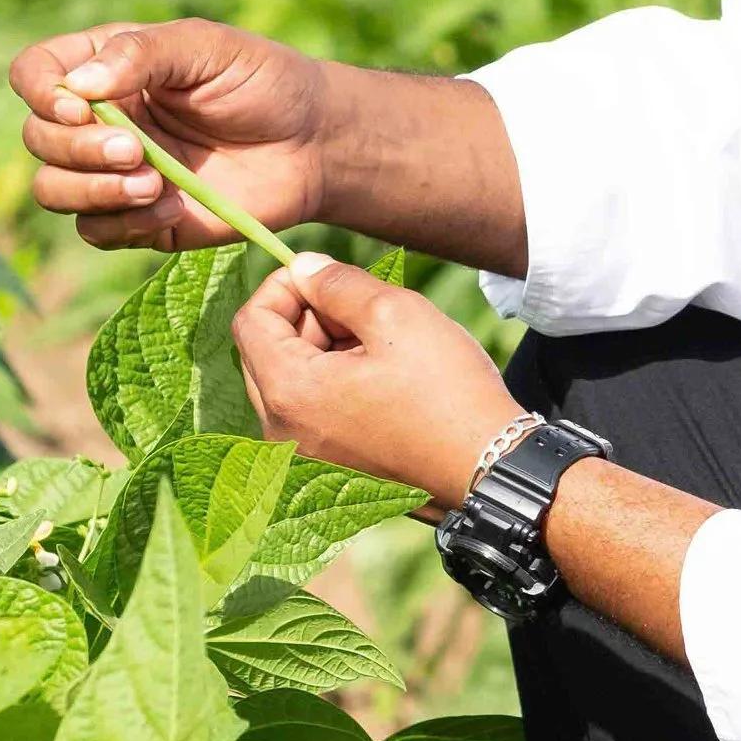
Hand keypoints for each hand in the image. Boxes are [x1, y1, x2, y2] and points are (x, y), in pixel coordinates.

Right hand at [13, 17, 326, 252]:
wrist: (313, 144)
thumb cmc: (262, 82)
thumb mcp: (207, 48)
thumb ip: (143, 55)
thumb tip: (79, 85)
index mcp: (106, 67)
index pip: (35, 72)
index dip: (40, 92)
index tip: (77, 107)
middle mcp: (99, 120)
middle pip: (38, 139)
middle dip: (77, 150)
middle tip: (136, 150)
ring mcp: (114, 172)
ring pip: (54, 190)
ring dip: (92, 190)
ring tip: (152, 184)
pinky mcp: (138, 219)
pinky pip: (96, 232)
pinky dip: (123, 224)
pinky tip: (170, 208)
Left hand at [233, 257, 520, 511]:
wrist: (489, 471)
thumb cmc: (447, 394)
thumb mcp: (395, 314)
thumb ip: (337, 283)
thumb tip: (304, 268)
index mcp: (290, 394)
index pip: (250, 320)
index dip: (284, 286)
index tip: (327, 278)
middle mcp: (282, 435)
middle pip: (264, 352)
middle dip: (305, 319)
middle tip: (362, 313)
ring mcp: (303, 459)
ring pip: (289, 381)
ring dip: (323, 352)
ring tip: (379, 348)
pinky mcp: (327, 472)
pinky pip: (310, 413)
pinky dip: (334, 385)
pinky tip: (381, 382)